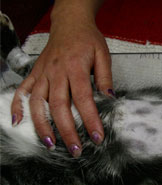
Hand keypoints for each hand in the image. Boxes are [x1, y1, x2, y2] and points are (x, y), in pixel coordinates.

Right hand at [11, 17, 112, 156]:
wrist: (69, 23)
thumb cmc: (87, 39)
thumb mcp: (103, 54)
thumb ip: (106, 77)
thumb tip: (110, 99)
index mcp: (76, 68)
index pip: (83, 99)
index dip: (90, 120)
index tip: (97, 137)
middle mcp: (56, 72)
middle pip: (59, 106)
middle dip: (67, 131)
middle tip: (76, 150)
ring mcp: (43, 74)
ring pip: (38, 103)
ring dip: (42, 125)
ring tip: (50, 144)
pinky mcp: (35, 73)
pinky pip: (23, 91)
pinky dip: (17, 107)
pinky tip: (18, 122)